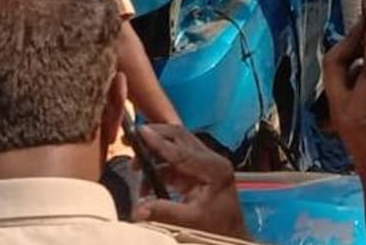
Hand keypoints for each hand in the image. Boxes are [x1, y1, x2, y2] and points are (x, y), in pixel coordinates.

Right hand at [132, 124, 250, 240]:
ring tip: (136, 169)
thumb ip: (165, 212)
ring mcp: (204, 164)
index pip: (181, 150)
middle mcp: (211, 160)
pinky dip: (158, 170)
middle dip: (154, 140)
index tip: (140, 132)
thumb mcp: (192, 221)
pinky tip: (147, 186)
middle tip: (133, 141)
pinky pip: (173, 162)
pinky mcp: (197, 171)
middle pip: (179, 138)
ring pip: (174, 147)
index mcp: (214, 168)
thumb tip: (138, 210)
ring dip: (154, 156)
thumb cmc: (219, 228)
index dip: (158, 142)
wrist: (232, 235)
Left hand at [323, 16, 365, 192]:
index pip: (364, 69)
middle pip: (334, 64)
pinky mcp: (346, 111)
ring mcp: (339, 109)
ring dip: (352, 51)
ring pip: (337, 71)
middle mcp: (338, 108)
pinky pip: (346, 80)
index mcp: (352, 112)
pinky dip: (358, 65)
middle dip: (349, 41)